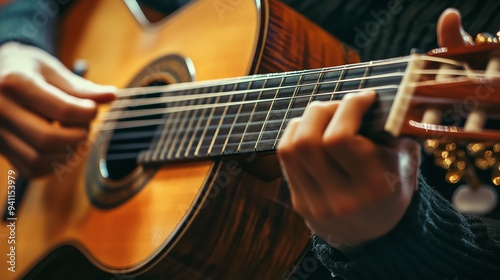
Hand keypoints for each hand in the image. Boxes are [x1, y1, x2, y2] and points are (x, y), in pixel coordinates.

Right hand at [0, 42, 115, 177]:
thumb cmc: (26, 68)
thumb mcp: (51, 70)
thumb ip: (80, 87)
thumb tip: (113, 96)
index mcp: (15, 83)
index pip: (62, 110)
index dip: (87, 114)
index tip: (93, 109)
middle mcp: (0, 109)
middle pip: (48, 139)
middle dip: (78, 137)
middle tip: (86, 126)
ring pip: (38, 159)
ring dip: (68, 154)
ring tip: (77, 137)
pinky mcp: (0, 149)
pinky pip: (31, 169)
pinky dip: (54, 164)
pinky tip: (63, 149)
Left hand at [277, 8, 470, 246]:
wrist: (373, 236)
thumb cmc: (393, 189)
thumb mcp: (405, 163)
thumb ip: (391, 130)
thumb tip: (370, 93)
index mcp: (373, 188)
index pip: (341, 138)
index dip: (348, 106)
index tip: (363, 97)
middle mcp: (340, 198)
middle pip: (309, 140)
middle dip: (322, 109)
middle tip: (340, 105)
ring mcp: (314, 203)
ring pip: (290, 147)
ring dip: (305, 120)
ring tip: (325, 116)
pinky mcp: (298, 202)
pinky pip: (284, 158)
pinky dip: (294, 134)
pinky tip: (311, 131)